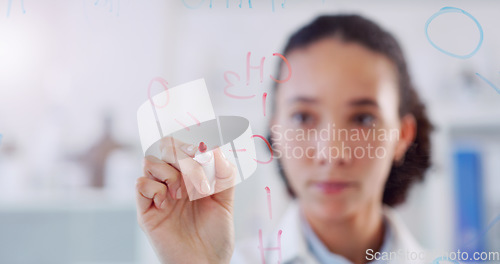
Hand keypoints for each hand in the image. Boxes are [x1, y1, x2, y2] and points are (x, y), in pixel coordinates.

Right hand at [136, 137, 236, 263]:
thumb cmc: (216, 236)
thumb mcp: (226, 201)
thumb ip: (224, 174)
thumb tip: (215, 149)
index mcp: (191, 177)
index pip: (182, 147)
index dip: (190, 143)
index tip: (203, 151)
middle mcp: (173, 183)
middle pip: (164, 147)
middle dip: (180, 153)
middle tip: (195, 169)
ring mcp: (159, 195)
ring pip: (149, 161)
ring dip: (169, 171)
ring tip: (183, 193)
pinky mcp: (146, 211)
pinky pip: (141, 184)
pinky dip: (155, 187)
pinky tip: (168, 202)